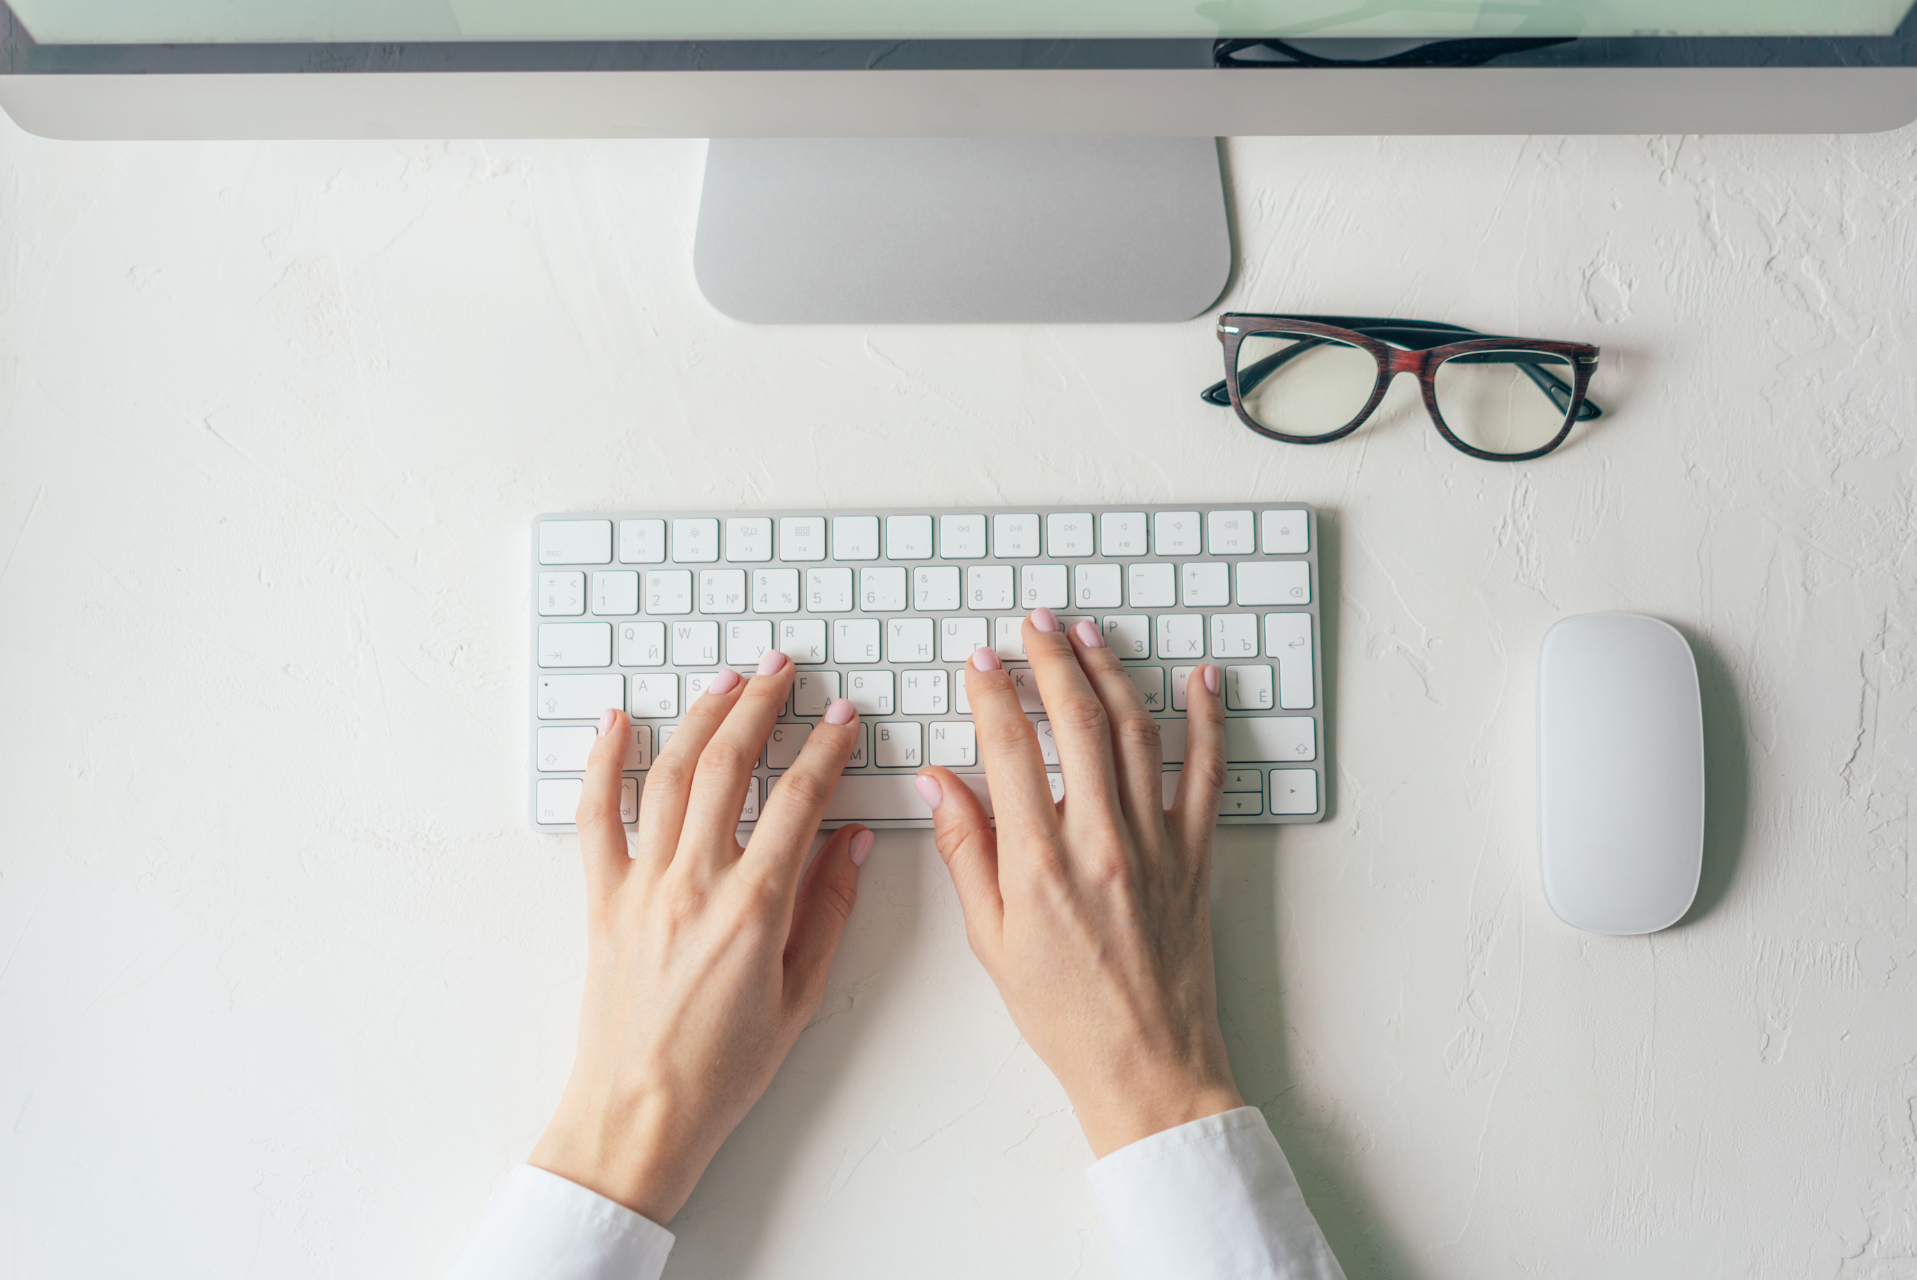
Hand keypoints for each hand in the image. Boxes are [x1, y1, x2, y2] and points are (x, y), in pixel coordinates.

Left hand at [530, 651, 869, 1222]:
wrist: (640, 1115)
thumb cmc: (723, 1070)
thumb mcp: (800, 995)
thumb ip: (829, 912)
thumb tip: (853, 843)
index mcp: (753, 909)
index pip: (798, 802)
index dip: (825, 750)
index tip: (843, 719)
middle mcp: (694, 885)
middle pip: (728, 767)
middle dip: (762, 707)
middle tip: (785, 671)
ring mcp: (641, 887)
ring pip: (669, 776)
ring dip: (700, 717)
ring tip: (726, 681)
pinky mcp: (601, 901)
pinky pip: (597, 818)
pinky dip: (602, 763)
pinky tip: (615, 723)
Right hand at [917, 609, 1242, 1157]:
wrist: (1148, 1064)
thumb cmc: (1065, 1014)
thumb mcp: (992, 938)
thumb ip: (965, 852)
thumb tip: (938, 784)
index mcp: (1040, 863)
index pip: (1010, 748)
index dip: (991, 693)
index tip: (979, 662)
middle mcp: (1101, 841)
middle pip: (1077, 723)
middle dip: (1051, 660)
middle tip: (1033, 624)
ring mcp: (1156, 844)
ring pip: (1137, 733)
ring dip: (1111, 674)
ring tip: (1090, 636)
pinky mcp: (1195, 856)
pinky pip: (1205, 773)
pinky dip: (1206, 721)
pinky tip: (1202, 681)